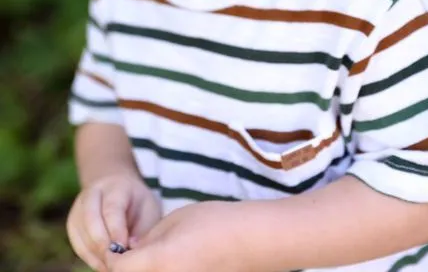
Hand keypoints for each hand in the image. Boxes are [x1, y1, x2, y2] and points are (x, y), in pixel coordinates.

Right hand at [67, 172, 162, 271]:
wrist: (118, 188)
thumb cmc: (137, 203)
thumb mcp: (148, 209)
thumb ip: (142, 229)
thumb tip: (129, 250)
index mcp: (116, 186)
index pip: (111, 208)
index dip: (116, 231)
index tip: (124, 249)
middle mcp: (93, 193)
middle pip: (91, 219)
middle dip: (102, 244)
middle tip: (115, 262)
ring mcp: (79, 207)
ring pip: (81, 234)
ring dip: (95, 254)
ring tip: (111, 265)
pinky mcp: (72, 223)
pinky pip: (77, 244)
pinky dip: (89, 258)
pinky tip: (103, 264)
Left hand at [106, 200, 255, 271]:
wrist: (254, 241)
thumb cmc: (216, 223)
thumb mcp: (176, 220)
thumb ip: (148, 239)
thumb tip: (132, 252)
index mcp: (158, 262)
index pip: (117, 268)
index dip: (112, 256)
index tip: (116, 246)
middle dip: (125, 268)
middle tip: (129, 254)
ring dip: (143, 270)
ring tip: (150, 258)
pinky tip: (171, 263)